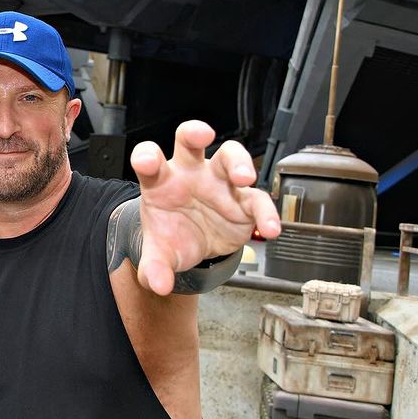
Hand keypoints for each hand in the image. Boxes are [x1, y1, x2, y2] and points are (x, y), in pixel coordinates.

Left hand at [130, 120, 280, 294]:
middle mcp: (190, 174)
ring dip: (238, 162)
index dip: (147, 156)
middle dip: (195, 133)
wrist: (195, 246)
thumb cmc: (172, 236)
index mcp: (161, 182)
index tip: (147, 161)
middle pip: (190, 141)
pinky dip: (267, 213)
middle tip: (202, 134)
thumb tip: (158, 285)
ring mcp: (219, 182)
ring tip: (244, 178)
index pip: (149, 161)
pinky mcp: (244, 200)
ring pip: (230, 156)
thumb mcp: (160, 255)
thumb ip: (155, 268)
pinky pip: (258, 200)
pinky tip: (270, 229)